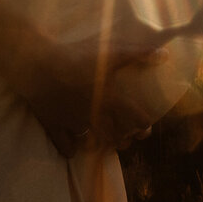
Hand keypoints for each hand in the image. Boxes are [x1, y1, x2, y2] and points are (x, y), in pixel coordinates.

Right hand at [22, 36, 166, 155]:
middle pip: (115, 136)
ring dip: (101, 146)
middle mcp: (95, 115)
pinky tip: (73, 150)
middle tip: (126, 139)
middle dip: (123, 140)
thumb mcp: (110, 51)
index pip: (135, 118)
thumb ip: (138, 53)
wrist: (38, 64)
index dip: (143, 126)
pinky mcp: (54, 125)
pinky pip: (64, 144)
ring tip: (104, 145)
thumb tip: (164, 55)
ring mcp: (73, 123)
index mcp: (110, 99)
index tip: (145, 128)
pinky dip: (70, 149)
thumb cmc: (76, 56)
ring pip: (92, 142)